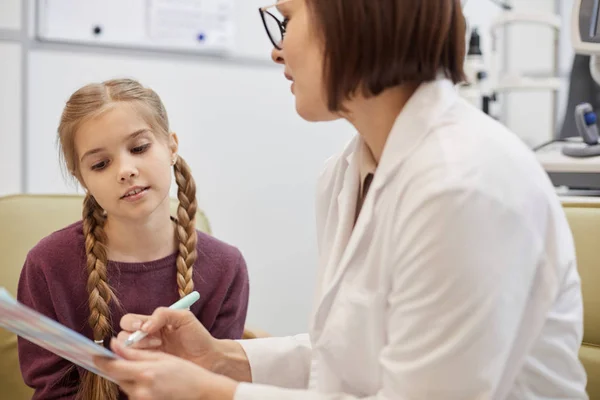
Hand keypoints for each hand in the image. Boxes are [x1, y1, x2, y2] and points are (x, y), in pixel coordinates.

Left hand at [95, 339, 237, 399]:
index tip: (93, 354)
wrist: (202, 392)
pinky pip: (133, 392)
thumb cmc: (186, 372)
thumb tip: (114, 345)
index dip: (100, 360)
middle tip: (124, 356)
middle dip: (118, 367)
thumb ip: (135, 353)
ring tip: (146, 368)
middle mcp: (140, 391)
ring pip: (124, 385)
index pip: (112, 368)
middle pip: (116, 377)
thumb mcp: (162, 357)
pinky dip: (136, 384)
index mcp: (145, 374)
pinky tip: (151, 379)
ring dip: (128, 375)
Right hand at [116, 308, 217, 368]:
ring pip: (126, 350)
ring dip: (140, 347)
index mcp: (152, 323)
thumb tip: (144, 327)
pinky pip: (134, 363)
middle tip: (155, 340)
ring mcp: (146, 353)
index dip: (132, 323)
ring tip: (160, 347)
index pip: (129, 321)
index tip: (143, 327)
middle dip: (134, 337)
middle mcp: (146, 338)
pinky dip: (139, 360)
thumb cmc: (197, 336)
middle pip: (122, 336)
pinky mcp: (149, 366)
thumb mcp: (184, 317)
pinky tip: (156, 358)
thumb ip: (164, 314)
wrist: (208, 358)